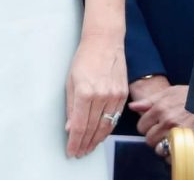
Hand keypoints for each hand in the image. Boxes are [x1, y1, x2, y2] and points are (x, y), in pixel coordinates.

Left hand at [65, 33, 126, 157]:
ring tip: (90, 147)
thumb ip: (71, 107)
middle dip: (85, 144)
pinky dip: (108, 127)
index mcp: (85, 93)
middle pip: (92, 129)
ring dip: (97, 139)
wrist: (105, 41)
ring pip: (106, 126)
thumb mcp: (70, 82)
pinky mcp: (123, 93)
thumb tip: (71, 128)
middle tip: (80, 152)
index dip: (75, 142)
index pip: (79, 126)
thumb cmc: (85, 59)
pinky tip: (102, 133)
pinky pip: (116, 116)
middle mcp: (101, 96)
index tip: (71, 151)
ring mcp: (114, 95)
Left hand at [129, 76, 193, 153]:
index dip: (148, 126)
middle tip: (165, 131)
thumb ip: (150, 101)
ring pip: (160, 149)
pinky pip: (173, 156)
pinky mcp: (189, 142)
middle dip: (155, 137)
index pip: (141, 126)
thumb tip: (133, 107)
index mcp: (160, 108)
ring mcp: (178, 133)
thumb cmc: (192, 95)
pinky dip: (175, 154)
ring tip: (173, 138)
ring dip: (164, 147)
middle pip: (149, 140)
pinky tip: (181, 144)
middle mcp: (167, 121)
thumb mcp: (170, 92)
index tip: (155, 124)